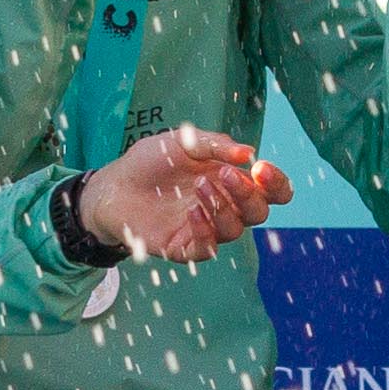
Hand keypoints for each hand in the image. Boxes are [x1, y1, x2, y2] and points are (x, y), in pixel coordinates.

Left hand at [79, 125, 292, 263]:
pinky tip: (191, 210)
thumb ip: (214, 145)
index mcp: (232, 182)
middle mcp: (224, 207)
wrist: (112, 184)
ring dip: (223, 207)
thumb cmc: (150, 161)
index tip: (262, 168)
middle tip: (225, 175)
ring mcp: (205, 228)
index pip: (272, 191)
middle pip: (259, 212)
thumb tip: (249, 153)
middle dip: (249, 194)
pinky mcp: (183, 246)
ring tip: (199, 186)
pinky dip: (205, 230)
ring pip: (235, 230)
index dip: (276, 183)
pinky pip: (207, 248)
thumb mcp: (182, 142)